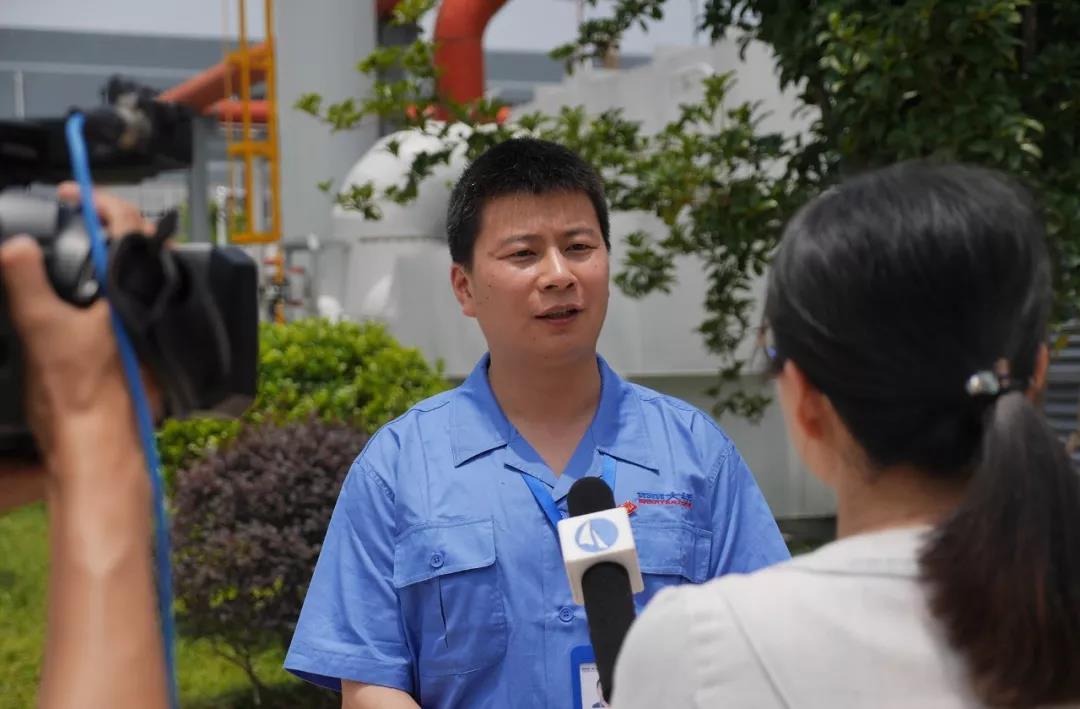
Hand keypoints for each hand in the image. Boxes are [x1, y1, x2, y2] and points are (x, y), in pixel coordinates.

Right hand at [0, 182, 157, 511]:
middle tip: (75, 218)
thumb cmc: (81, 393)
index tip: (73, 195)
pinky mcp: (144, 347)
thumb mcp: (42, 327)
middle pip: (140, 248)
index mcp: (137, 293)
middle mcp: (153, 307)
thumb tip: (14, 246)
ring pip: (139, 276)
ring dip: (112, 258)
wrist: (97, 442)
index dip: (102, 202)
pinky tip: (89, 294)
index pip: (131, 227)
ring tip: (79, 250)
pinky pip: (134, 304)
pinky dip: (114, 289)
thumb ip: (27, 280)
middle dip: (109, 226)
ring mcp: (152, 328)